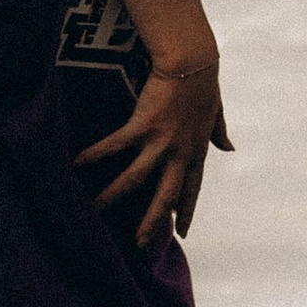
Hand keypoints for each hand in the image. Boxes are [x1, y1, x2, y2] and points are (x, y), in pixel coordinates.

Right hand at [77, 54, 222, 247]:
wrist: (192, 61)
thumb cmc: (204, 83)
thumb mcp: (216, 113)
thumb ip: (219, 133)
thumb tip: (229, 148)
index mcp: (196, 151)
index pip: (191, 189)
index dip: (186, 211)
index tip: (181, 233)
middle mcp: (179, 152)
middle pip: (165, 196)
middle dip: (152, 222)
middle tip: (139, 244)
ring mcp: (161, 141)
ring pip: (137, 178)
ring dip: (114, 195)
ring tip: (96, 209)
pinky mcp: (143, 125)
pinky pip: (116, 146)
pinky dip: (96, 154)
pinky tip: (77, 163)